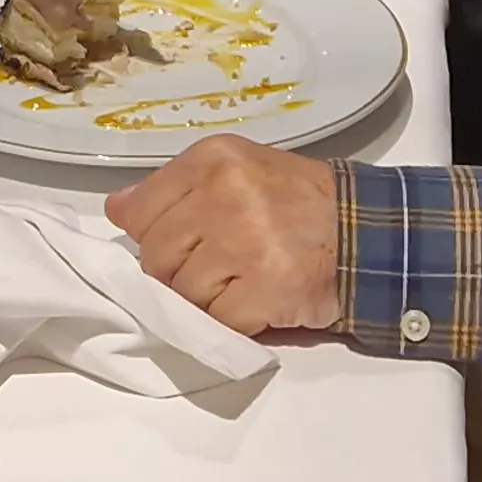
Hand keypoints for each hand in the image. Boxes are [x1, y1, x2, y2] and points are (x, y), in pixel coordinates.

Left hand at [108, 134, 343, 336]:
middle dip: (177, 273)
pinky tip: (256, 302)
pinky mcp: (265, 289)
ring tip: (241, 282)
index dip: (153, 237)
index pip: (138, 211)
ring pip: (182, 293)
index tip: (179, 243)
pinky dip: (231, 322)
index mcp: (211, 160)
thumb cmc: (295, 201)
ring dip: (207, 300)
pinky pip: (216, 321)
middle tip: (214, 269)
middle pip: (155, 256)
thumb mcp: (235, 170)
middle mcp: (223, 194)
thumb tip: (118, 208)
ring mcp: (244, 243)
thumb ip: (175, 187)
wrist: (363, 231)